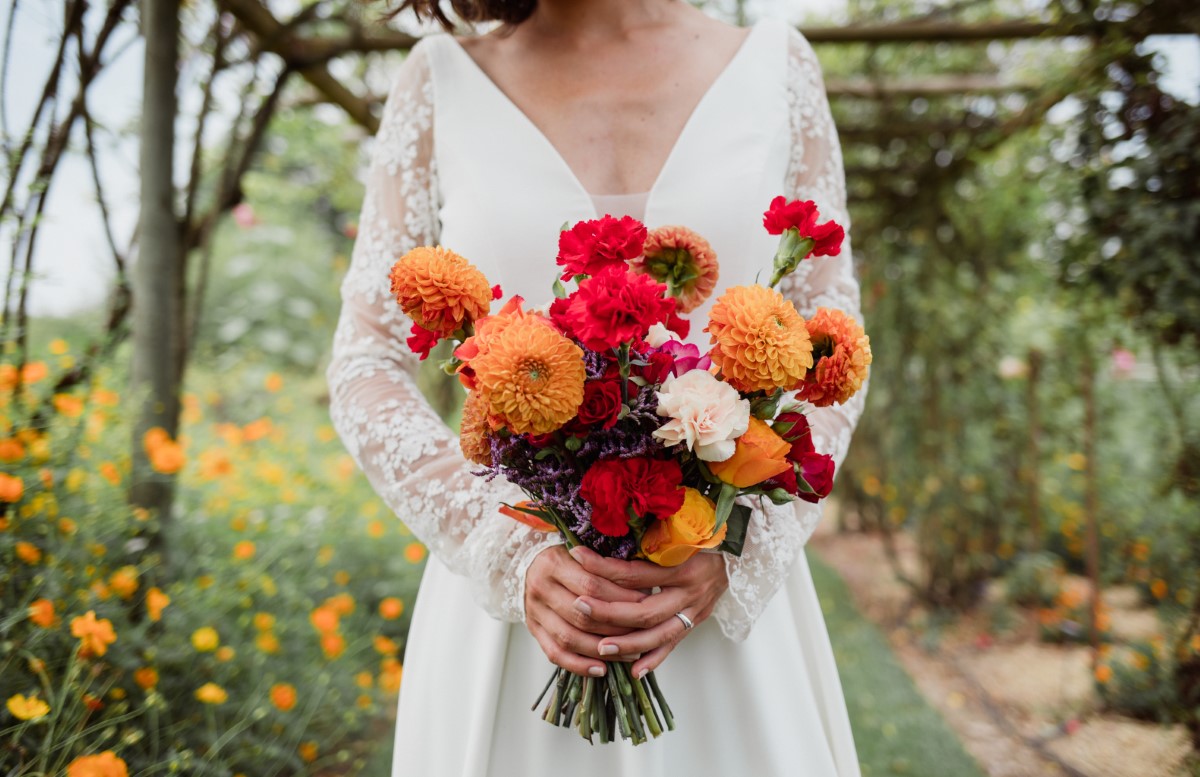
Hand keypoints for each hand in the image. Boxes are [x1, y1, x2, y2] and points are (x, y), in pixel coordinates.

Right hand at [524, 544, 647, 676]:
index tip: (646, 605)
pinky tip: (601, 669)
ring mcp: (534, 611)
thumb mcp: (584, 551)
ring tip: (629, 655)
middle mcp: (541, 588)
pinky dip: (578, 665)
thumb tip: (646, 586)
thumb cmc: (566, 557)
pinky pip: (555, 653)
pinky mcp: (533, 629)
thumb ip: (607, 565)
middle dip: (616, 627)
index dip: (621, 598)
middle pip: (583, 615)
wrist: (528, 564)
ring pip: (569, 638)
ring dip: (602, 650)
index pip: (592, 585)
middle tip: (643, 633)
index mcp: (554, 563)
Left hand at [567, 545, 727, 679]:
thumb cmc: (701, 537)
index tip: (576, 558)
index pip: (635, 572)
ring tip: (600, 647)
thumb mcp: (678, 532)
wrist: (737, 553)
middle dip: (608, 612)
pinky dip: (654, 660)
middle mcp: (689, 592)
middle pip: (644, 610)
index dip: (603, 567)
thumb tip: (605, 539)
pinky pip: (673, 644)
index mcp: (682, 565)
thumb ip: (647, 540)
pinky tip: (634, 672)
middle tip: (580, 608)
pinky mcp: (695, 622)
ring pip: (658, 635)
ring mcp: (693, 611)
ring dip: (628, 644)